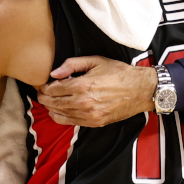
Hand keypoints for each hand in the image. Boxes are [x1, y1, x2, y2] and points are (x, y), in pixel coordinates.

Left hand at [37, 56, 157, 127]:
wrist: (140, 90)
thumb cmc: (119, 73)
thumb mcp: (96, 61)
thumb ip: (72, 64)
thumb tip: (54, 72)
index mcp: (82, 85)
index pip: (52, 89)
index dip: (44, 87)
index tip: (43, 84)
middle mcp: (82, 102)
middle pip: (52, 102)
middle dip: (44, 97)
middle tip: (42, 92)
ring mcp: (88, 115)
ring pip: (58, 114)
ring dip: (50, 107)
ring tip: (49, 100)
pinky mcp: (94, 123)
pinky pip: (69, 122)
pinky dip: (60, 117)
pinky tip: (58, 111)